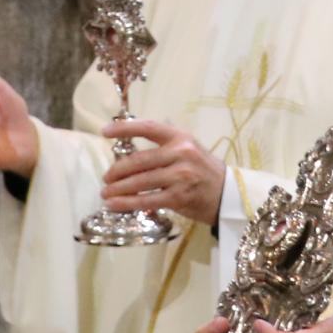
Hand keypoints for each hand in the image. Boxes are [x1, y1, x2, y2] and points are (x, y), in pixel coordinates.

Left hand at [101, 118, 226, 222]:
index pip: (148, 128)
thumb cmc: (203, 171)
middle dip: (117, 171)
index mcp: (180, 137)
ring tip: (105, 194)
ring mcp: (180, 175)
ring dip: (118, 189)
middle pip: (139, 160)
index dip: (124, 128)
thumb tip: (130, 149)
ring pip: (140, 181)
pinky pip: (147, 200)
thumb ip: (164, 145)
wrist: (228, 194)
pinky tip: (114, 205)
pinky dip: (127, 203)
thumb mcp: (189, 149)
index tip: (104, 132)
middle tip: (105, 178)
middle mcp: (181, 153)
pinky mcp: (179, 196)